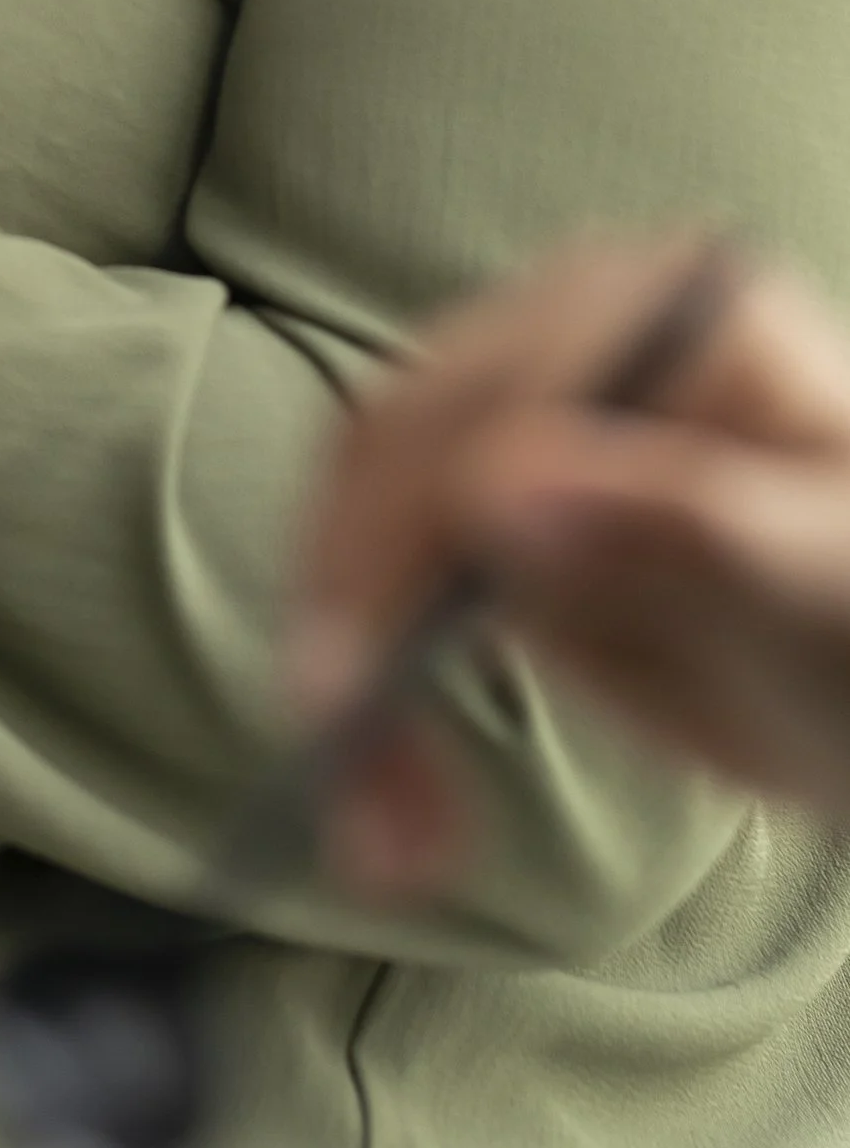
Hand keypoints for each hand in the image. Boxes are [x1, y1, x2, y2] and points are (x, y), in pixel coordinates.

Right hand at [293, 234, 849, 882]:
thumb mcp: (827, 584)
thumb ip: (686, 526)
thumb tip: (495, 492)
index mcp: (658, 316)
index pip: (473, 406)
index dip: (400, 536)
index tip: (363, 683)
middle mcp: (568, 344)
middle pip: (388, 457)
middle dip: (351, 620)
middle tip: (345, 773)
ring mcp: (521, 429)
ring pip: (359, 531)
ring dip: (345, 681)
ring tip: (385, 831)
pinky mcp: (491, 519)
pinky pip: (386, 598)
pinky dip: (375, 704)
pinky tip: (405, 809)